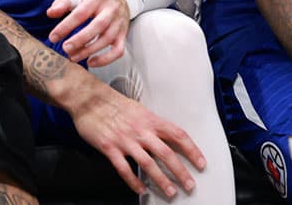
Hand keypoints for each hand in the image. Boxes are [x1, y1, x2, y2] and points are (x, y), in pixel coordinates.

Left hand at [47, 0, 130, 66]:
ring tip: (73, 57)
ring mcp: (119, 22)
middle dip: (80, 39)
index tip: (53, 37)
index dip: (66, 26)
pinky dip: (106, 59)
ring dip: (89, 51)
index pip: (81, 13)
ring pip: (107, 39)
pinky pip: (118, 50)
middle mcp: (111, 9)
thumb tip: (51, 13)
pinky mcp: (123, 34)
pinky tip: (91, 62)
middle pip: (98, 26)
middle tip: (65, 48)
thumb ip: (63, 3)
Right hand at [71, 84, 205, 197]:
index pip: (179, 135)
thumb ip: (153, 125)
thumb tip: (168, 137)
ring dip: (161, 180)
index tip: (201, 163)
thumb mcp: (141, 110)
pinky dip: (134, 181)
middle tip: (190, 185)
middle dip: (181, 171)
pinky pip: (124, 168)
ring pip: (148, 164)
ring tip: (170, 192)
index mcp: (152, 120)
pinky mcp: (110, 148)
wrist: (90, 100)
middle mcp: (142, 130)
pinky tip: (142, 190)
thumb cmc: (115, 104)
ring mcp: (126, 140)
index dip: (192, 150)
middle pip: (167, 153)